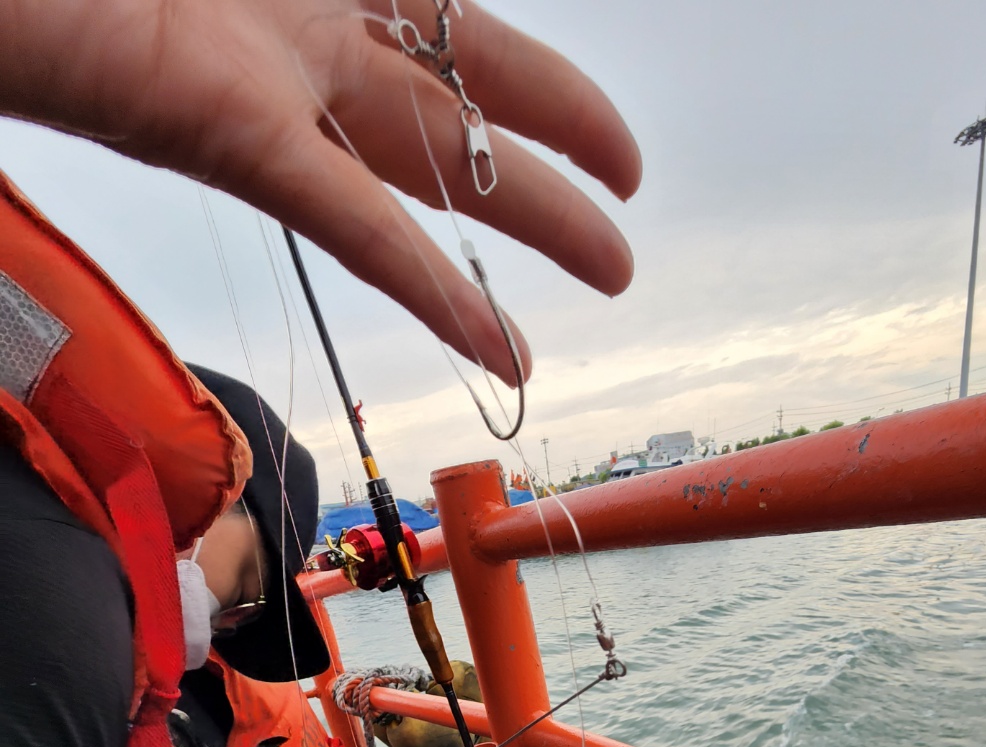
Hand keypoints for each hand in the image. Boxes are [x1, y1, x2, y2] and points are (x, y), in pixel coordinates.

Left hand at [0, 0, 640, 382]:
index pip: (466, 36)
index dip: (551, 98)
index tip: (615, 156)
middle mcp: (308, 34)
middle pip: (460, 118)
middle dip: (550, 182)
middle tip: (620, 249)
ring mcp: (277, 90)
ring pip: (425, 176)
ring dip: (521, 238)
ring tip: (611, 283)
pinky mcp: (236, 138)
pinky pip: (352, 220)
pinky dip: (430, 283)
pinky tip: (495, 345)